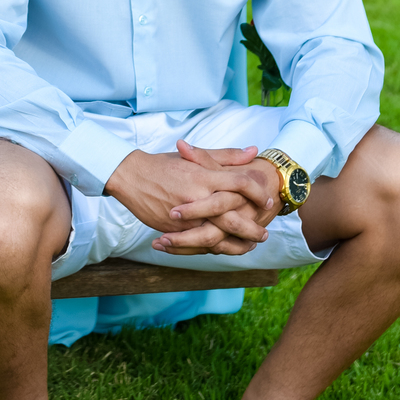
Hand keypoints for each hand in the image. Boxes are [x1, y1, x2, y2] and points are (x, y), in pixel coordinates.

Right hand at [105, 142, 277, 256]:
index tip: (267, 199)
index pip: (240, 184)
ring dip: (236, 245)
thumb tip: (254, 150)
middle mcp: (198, 197)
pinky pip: (198, 244)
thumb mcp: (195, 155)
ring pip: (217, 237)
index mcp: (204, 176)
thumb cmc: (165, 163)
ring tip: (249, 246)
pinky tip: (225, 249)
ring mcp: (186, 217)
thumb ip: (226, 155)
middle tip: (264, 234)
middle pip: (232, 218)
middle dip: (252, 229)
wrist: (131, 176)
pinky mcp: (174, 230)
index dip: (257, 192)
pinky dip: (214, 248)